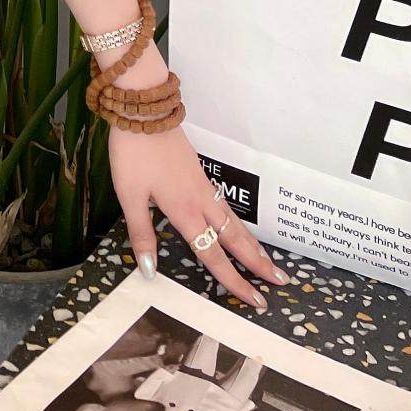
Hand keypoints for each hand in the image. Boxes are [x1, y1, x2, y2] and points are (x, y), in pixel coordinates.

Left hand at [105, 45, 292, 309]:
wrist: (142, 109)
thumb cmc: (132, 153)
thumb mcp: (129, 196)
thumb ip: (141, 234)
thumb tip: (149, 272)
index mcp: (184, 211)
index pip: (212, 254)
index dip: (233, 280)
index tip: (254, 301)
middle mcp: (200, 200)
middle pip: (234, 238)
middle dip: (257, 263)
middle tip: (281, 283)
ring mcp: (203, 184)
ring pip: (234, 220)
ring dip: (252, 243)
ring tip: (269, 261)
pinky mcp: (200, 171)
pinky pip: (225, 205)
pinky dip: (238, 222)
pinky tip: (237, 226)